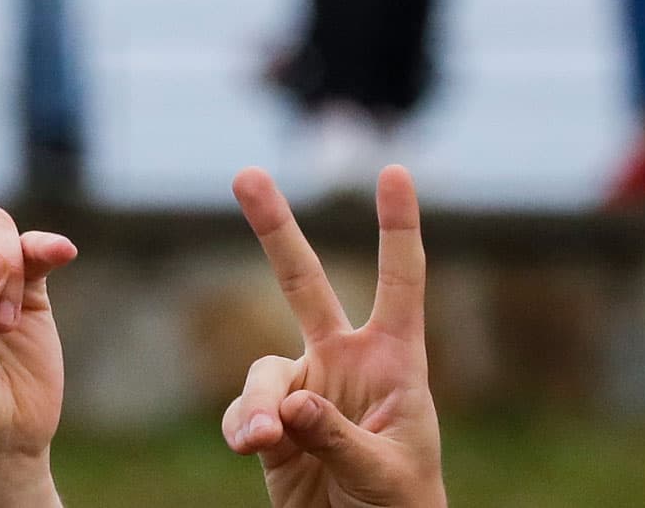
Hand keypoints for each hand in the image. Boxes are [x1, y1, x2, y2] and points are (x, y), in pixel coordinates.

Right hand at [223, 166, 445, 507]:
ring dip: (259, 403)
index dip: (398, 227)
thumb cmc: (401, 505)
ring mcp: (306, 390)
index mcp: (396, 360)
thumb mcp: (386, 471)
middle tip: (246, 174)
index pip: (401, 282)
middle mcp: (346, 362)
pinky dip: (242, 427)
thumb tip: (291, 403)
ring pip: (263, 371)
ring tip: (265, 442)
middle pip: (304, 283)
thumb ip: (337, 436)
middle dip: (275, 229)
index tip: (394, 170)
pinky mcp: (273, 426)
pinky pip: (244, 413)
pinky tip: (254, 448)